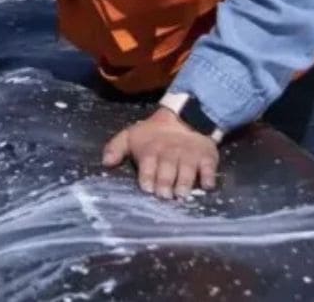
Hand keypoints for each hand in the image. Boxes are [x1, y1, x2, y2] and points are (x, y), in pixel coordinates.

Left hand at [101, 107, 218, 200]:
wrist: (184, 119)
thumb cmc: (153, 134)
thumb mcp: (131, 136)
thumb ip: (116, 148)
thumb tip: (105, 163)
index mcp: (150, 150)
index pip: (148, 163)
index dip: (147, 175)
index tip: (147, 188)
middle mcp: (170, 153)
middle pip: (167, 168)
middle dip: (165, 182)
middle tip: (164, 195)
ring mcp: (189, 155)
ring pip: (187, 169)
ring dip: (184, 181)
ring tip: (181, 194)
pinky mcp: (207, 156)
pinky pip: (209, 167)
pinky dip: (208, 176)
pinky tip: (206, 185)